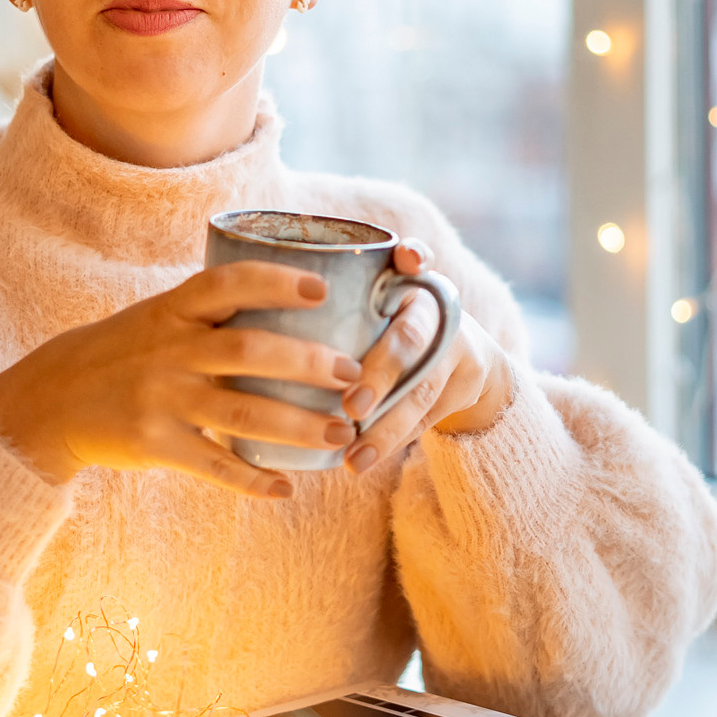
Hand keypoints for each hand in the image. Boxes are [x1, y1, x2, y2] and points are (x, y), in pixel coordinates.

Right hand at [0, 263, 362, 498]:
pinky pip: (213, 466)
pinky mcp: (154, 444)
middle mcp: (169, 351)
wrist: (48, 401)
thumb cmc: (121, 352)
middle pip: (249, 352)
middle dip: (308, 363)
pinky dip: (251, 481)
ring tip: (341, 435)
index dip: (275, 282)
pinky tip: (285, 489)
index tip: (320, 287)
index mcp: (172, 311)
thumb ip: (209, 311)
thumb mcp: (155, 316)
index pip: (227, 284)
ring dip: (298, 428)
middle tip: (352, 375)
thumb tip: (284, 291)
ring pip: (243, 415)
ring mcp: (161, 399)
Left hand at [339, 239, 512, 473]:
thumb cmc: (385, 328)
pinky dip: (393, 440)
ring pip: (423, 388)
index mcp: (409, 280)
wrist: (462, 357)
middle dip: (381, 373)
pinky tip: (363, 461)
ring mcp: (456, 348)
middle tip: (351, 406)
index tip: (410, 261)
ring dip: (388, 425)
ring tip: (354, 456)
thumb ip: (332, 308)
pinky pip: (426, 417)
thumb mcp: (368, 306)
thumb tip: (250, 333)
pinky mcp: (466, 385)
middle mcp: (438, 310)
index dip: (415, 255)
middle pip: (411, 338)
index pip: (417, 257)